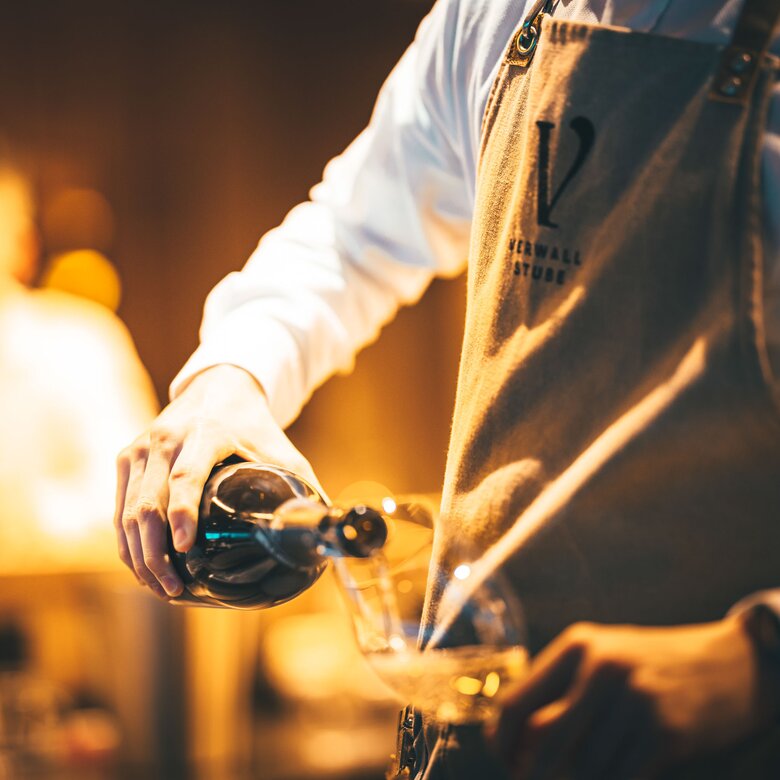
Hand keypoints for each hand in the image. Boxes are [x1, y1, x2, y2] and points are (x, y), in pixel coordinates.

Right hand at [114, 364, 320, 598]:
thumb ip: (302, 486)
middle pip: (147, 504)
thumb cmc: (254, 425)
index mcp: (206, 433)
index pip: (186, 477)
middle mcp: (166, 439)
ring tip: (161, 588)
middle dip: (156, 554)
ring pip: (127, 512)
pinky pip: (120, 509)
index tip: (185, 548)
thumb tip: (320, 532)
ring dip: (139, 556)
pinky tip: (144, 568)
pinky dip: (128, 542)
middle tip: (175, 589)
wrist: (218, 386)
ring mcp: (141, 448)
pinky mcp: (127, 458)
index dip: (182, 514)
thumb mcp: (282, 450)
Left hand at [489, 616, 771, 779]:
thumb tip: (511, 734)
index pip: (517, 701)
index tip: (503, 758)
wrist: (726, 664)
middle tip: (528, 779)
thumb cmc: (649, 664)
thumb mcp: (601, 655)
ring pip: (582, 767)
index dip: (501, 740)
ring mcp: (636, 700)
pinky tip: (611, 774)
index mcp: (578, 645)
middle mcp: (602, 668)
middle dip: (529, 771)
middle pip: (543, 740)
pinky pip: (618, 779)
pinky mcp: (666, 733)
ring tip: (578, 772)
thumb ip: (558, 685)